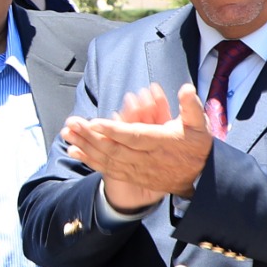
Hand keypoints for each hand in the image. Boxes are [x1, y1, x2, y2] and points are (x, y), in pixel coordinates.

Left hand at [60, 83, 213, 211]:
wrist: (200, 178)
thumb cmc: (197, 147)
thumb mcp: (200, 125)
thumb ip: (192, 107)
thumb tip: (186, 89)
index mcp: (161, 142)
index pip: (133, 136)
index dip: (113, 130)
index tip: (94, 122)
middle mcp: (146, 158)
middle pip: (113, 148)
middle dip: (89, 136)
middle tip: (70, 123)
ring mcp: (138, 169)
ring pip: (107, 159)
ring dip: (85, 147)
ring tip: (66, 135)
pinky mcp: (132, 176)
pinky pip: (107, 169)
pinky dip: (90, 160)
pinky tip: (75, 151)